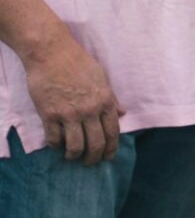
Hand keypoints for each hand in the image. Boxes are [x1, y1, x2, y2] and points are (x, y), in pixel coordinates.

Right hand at [22, 29, 121, 164]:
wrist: (53, 54)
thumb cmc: (79, 63)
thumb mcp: (101, 77)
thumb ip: (111, 98)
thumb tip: (122, 112)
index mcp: (105, 100)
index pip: (113, 131)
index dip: (111, 148)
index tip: (108, 157)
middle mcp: (89, 110)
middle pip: (95, 144)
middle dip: (94, 158)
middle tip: (90, 163)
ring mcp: (69, 114)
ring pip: (75, 147)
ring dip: (74, 156)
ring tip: (72, 156)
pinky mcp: (50, 115)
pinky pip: (54, 139)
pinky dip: (56, 146)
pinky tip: (57, 145)